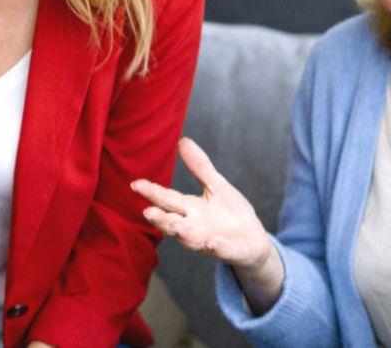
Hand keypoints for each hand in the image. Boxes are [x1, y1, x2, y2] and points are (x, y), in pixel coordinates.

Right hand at [132, 137, 273, 272]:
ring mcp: (210, 240)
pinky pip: (221, 250)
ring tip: (176, 227)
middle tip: (148, 212)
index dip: (152, 192)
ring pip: (191, 239)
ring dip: (183, 234)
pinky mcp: (229, 250)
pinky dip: (216, 248)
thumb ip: (199, 167)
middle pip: (173, 222)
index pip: (167, 199)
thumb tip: (182, 140)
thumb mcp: (216, 185)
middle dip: (161, 219)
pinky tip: (212, 243)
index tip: (135, 184)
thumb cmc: (231, 212)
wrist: (254, 240)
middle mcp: (194, 226)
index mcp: (190, 209)